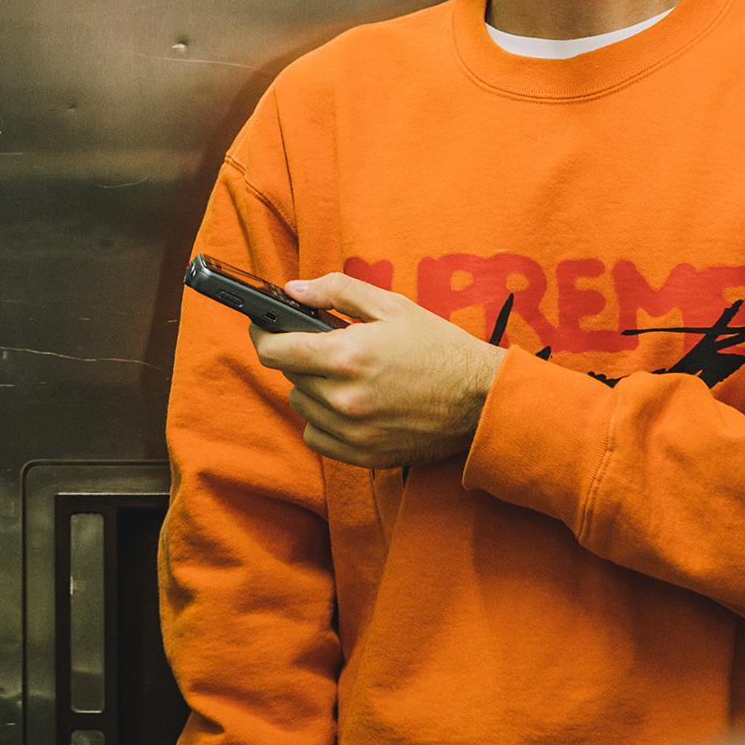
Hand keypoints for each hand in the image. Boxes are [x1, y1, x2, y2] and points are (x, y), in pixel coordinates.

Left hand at [252, 273, 507, 469]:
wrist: (481, 399)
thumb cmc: (438, 347)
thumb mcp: (391, 305)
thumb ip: (336, 291)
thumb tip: (293, 289)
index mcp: (346, 357)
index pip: (274, 351)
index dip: (262, 334)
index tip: (263, 327)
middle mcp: (343, 398)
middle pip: (287, 375)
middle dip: (297, 355)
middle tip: (323, 344)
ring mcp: (352, 431)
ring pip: (301, 405)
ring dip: (310, 386)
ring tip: (343, 373)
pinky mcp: (362, 454)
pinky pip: (316, 436)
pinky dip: (321, 419)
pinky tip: (346, 402)